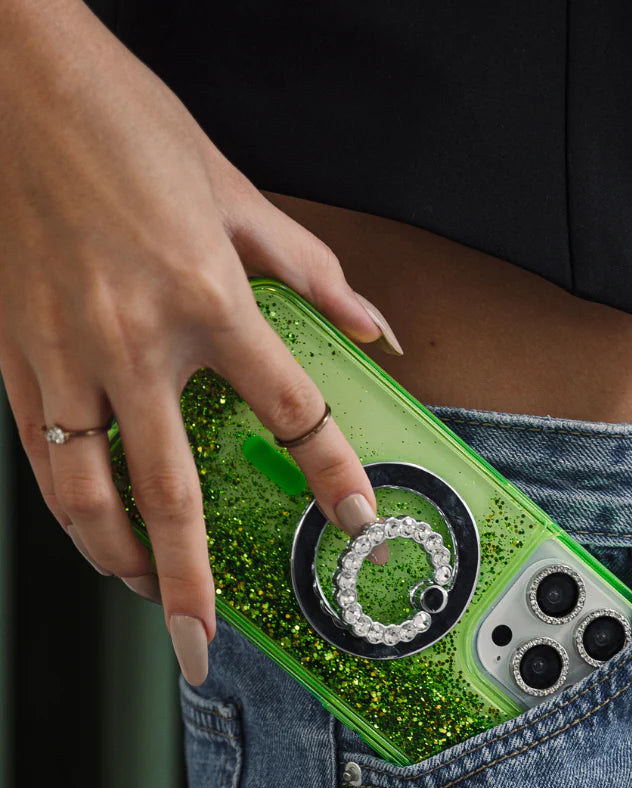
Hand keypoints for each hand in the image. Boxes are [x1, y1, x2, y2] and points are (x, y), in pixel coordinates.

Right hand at [0, 0, 400, 684]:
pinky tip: (89, 528)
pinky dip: (65, 505)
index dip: (329, 471)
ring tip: (143, 596)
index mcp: (208, 299)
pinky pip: (38, 452)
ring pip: (84, 492)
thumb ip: (314, 274)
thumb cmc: (128, 126)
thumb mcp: (240, 193)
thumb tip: (374, 330)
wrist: (16, 81)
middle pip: (168, 492)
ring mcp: (63, 353)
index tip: (353, 515)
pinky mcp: (11, 351)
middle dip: (188, 582)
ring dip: (114, 559)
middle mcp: (134, 341)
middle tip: (202, 640)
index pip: (289, 411)